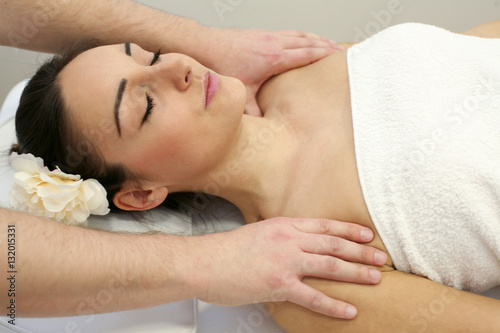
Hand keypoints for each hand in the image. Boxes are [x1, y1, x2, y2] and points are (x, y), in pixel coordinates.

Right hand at [191, 217, 385, 318]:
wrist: (205, 262)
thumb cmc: (228, 250)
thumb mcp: (259, 232)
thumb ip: (282, 235)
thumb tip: (300, 242)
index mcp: (284, 225)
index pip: (325, 225)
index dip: (350, 229)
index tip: (368, 235)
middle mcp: (289, 240)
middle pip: (334, 244)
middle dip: (361, 251)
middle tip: (381, 257)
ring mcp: (285, 262)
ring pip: (330, 265)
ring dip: (356, 272)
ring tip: (376, 278)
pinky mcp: (279, 284)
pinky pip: (313, 296)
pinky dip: (334, 305)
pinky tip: (349, 310)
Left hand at [200, 28, 344, 115]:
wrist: (203, 44)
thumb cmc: (221, 65)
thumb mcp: (241, 93)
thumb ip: (255, 112)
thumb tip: (264, 129)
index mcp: (274, 57)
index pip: (307, 54)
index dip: (325, 55)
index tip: (340, 56)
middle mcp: (274, 43)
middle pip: (308, 41)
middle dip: (327, 45)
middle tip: (342, 50)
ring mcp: (267, 36)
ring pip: (299, 34)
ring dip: (315, 38)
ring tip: (327, 42)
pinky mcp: (260, 33)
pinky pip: (288, 32)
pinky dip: (300, 35)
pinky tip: (300, 40)